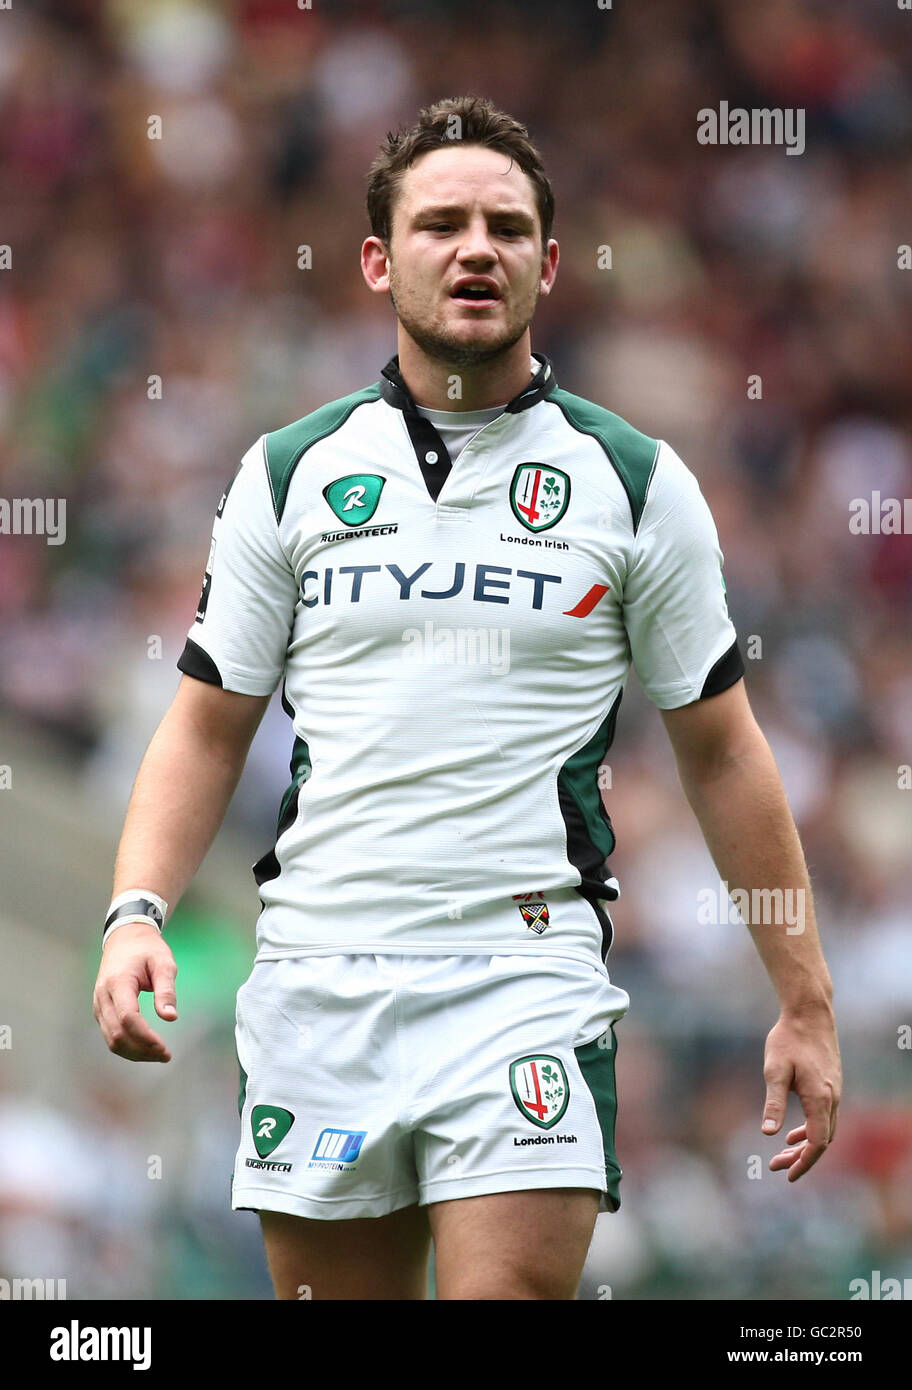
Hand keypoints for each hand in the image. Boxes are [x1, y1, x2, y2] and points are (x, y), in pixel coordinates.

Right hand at [93, 921, 178, 1061]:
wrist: (125, 938)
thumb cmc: (147, 949)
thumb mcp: (163, 962)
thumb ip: (167, 989)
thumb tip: (171, 1017)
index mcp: (118, 982)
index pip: (127, 1018)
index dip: (145, 1037)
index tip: (164, 1047)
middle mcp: (103, 997)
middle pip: (117, 1034)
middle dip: (142, 1050)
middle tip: (166, 1056)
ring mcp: (99, 1005)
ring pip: (111, 1040)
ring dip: (135, 1053)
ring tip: (158, 1055)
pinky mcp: (101, 1011)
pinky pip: (110, 1035)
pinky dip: (127, 1047)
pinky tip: (146, 1048)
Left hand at [761, 1002, 840, 1180]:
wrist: (809, 1013)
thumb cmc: (789, 1039)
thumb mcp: (774, 1070)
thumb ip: (773, 1102)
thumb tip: (768, 1133)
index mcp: (820, 1099)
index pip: (817, 1143)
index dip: (803, 1162)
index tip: (787, 1175)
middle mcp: (832, 1099)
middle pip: (822, 1141)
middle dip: (801, 1158)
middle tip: (776, 1167)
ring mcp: (834, 1092)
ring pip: (824, 1130)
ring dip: (804, 1145)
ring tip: (782, 1155)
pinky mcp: (830, 1085)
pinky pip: (824, 1117)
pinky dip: (809, 1130)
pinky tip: (791, 1132)